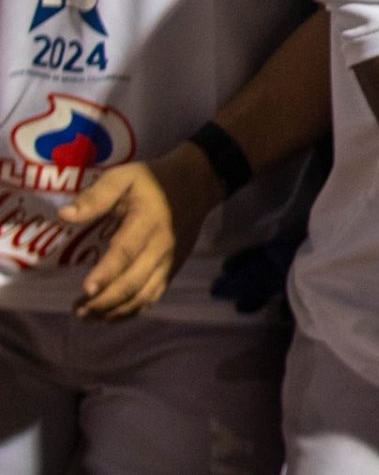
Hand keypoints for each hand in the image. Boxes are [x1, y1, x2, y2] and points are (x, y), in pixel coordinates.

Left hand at [59, 143, 222, 320]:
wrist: (197, 184)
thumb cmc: (154, 181)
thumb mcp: (125, 177)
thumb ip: (97, 196)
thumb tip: (65, 215)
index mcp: (147, 221)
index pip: (126, 251)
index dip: (107, 272)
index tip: (86, 289)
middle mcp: (161, 246)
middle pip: (133, 281)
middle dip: (104, 300)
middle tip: (77, 310)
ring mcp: (169, 260)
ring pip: (143, 295)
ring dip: (116, 310)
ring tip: (88, 315)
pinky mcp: (173, 268)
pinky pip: (154, 295)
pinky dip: (133, 310)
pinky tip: (111, 315)